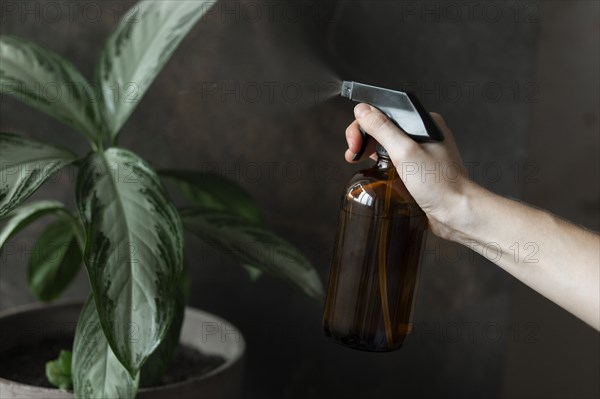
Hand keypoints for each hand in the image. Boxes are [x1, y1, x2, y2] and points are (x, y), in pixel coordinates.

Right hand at [345, 103, 472, 240]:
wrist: (458, 213)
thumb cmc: (439, 184)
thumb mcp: (405, 152)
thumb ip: (383, 129)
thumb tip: (362, 110)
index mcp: (423, 123)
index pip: (384, 114)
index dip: (363, 125)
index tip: (354, 143)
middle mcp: (422, 135)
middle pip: (382, 128)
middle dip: (363, 139)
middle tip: (352, 155)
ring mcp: (420, 153)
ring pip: (386, 145)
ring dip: (369, 152)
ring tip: (358, 163)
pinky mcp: (417, 170)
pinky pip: (393, 161)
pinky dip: (380, 165)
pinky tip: (376, 174)